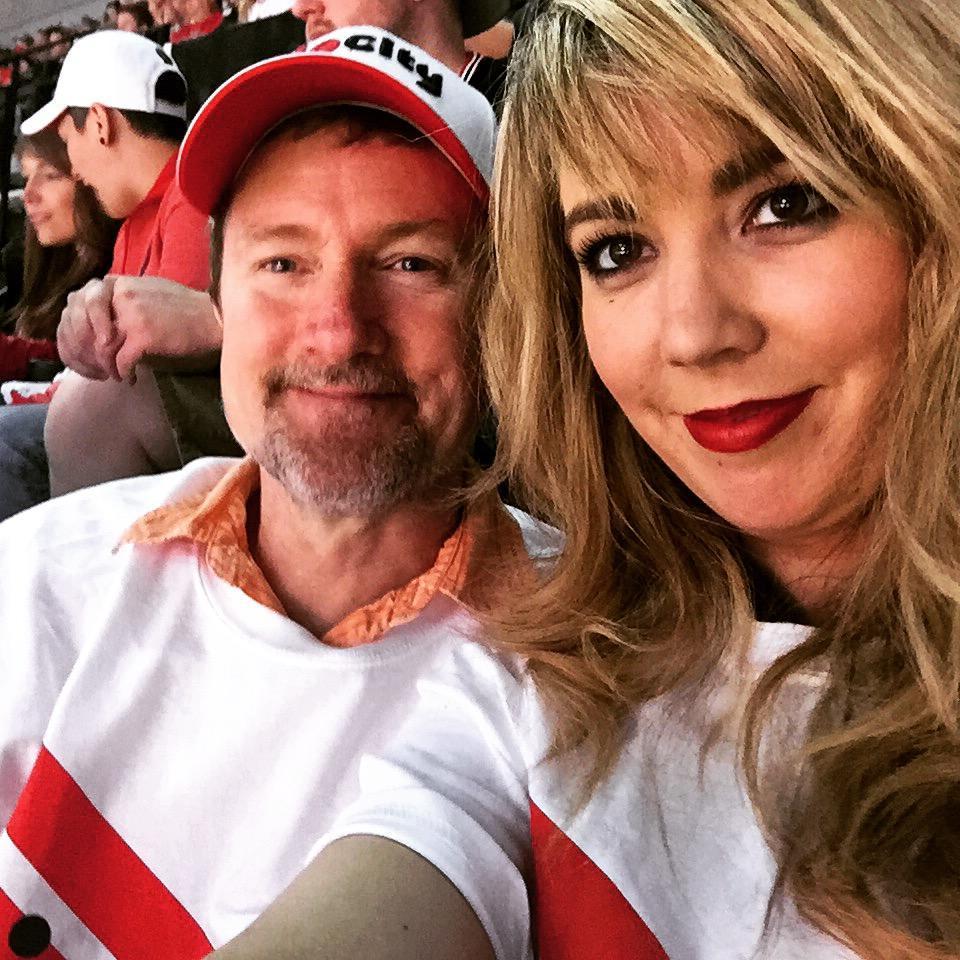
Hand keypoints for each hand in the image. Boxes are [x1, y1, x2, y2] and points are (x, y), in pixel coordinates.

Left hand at [58, 276, 222, 382]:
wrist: (215, 319)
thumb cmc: (186, 310)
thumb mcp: (148, 291)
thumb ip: (121, 299)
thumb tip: (96, 320)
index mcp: (119, 281)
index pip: (78, 301)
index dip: (74, 327)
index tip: (86, 345)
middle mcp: (121, 292)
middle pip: (82, 325)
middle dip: (86, 350)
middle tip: (95, 365)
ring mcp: (131, 313)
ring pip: (101, 347)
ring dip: (105, 366)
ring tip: (114, 374)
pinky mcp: (143, 334)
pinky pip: (120, 360)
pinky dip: (123, 373)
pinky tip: (131, 378)